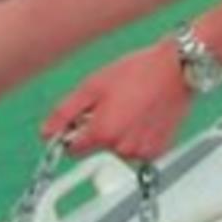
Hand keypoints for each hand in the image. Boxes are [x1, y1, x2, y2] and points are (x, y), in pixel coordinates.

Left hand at [41, 42, 191, 163]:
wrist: (176, 69)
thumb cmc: (138, 72)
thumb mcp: (92, 86)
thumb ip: (64, 114)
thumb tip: (45, 133)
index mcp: (101, 134)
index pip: (73, 149)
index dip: (75, 132)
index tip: (84, 117)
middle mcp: (121, 149)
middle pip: (97, 148)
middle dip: (100, 130)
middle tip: (115, 104)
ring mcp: (142, 152)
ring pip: (118, 149)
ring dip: (120, 133)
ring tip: (133, 107)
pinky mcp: (158, 151)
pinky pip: (138, 150)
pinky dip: (138, 136)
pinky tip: (145, 116)